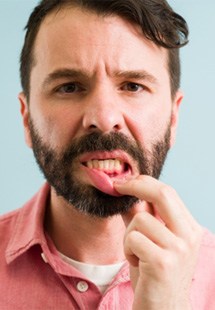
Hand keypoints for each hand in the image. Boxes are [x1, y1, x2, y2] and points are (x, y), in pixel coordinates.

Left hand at [114, 175, 202, 309]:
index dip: (143, 182)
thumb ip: (141, 216)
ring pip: (140, 220)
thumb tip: (124, 192)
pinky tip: (137, 263)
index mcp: (189, 228)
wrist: (163, 309)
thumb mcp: (150, 240)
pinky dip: (127, 250)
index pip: (168, 192)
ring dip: (128, 235)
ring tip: (135, 253)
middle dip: (135, 185)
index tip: (124, 181)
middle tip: (117, 186)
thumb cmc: (154, 272)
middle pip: (162, 194)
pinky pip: (133, 238)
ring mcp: (178, 249)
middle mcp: (189, 236)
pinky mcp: (162, 263)